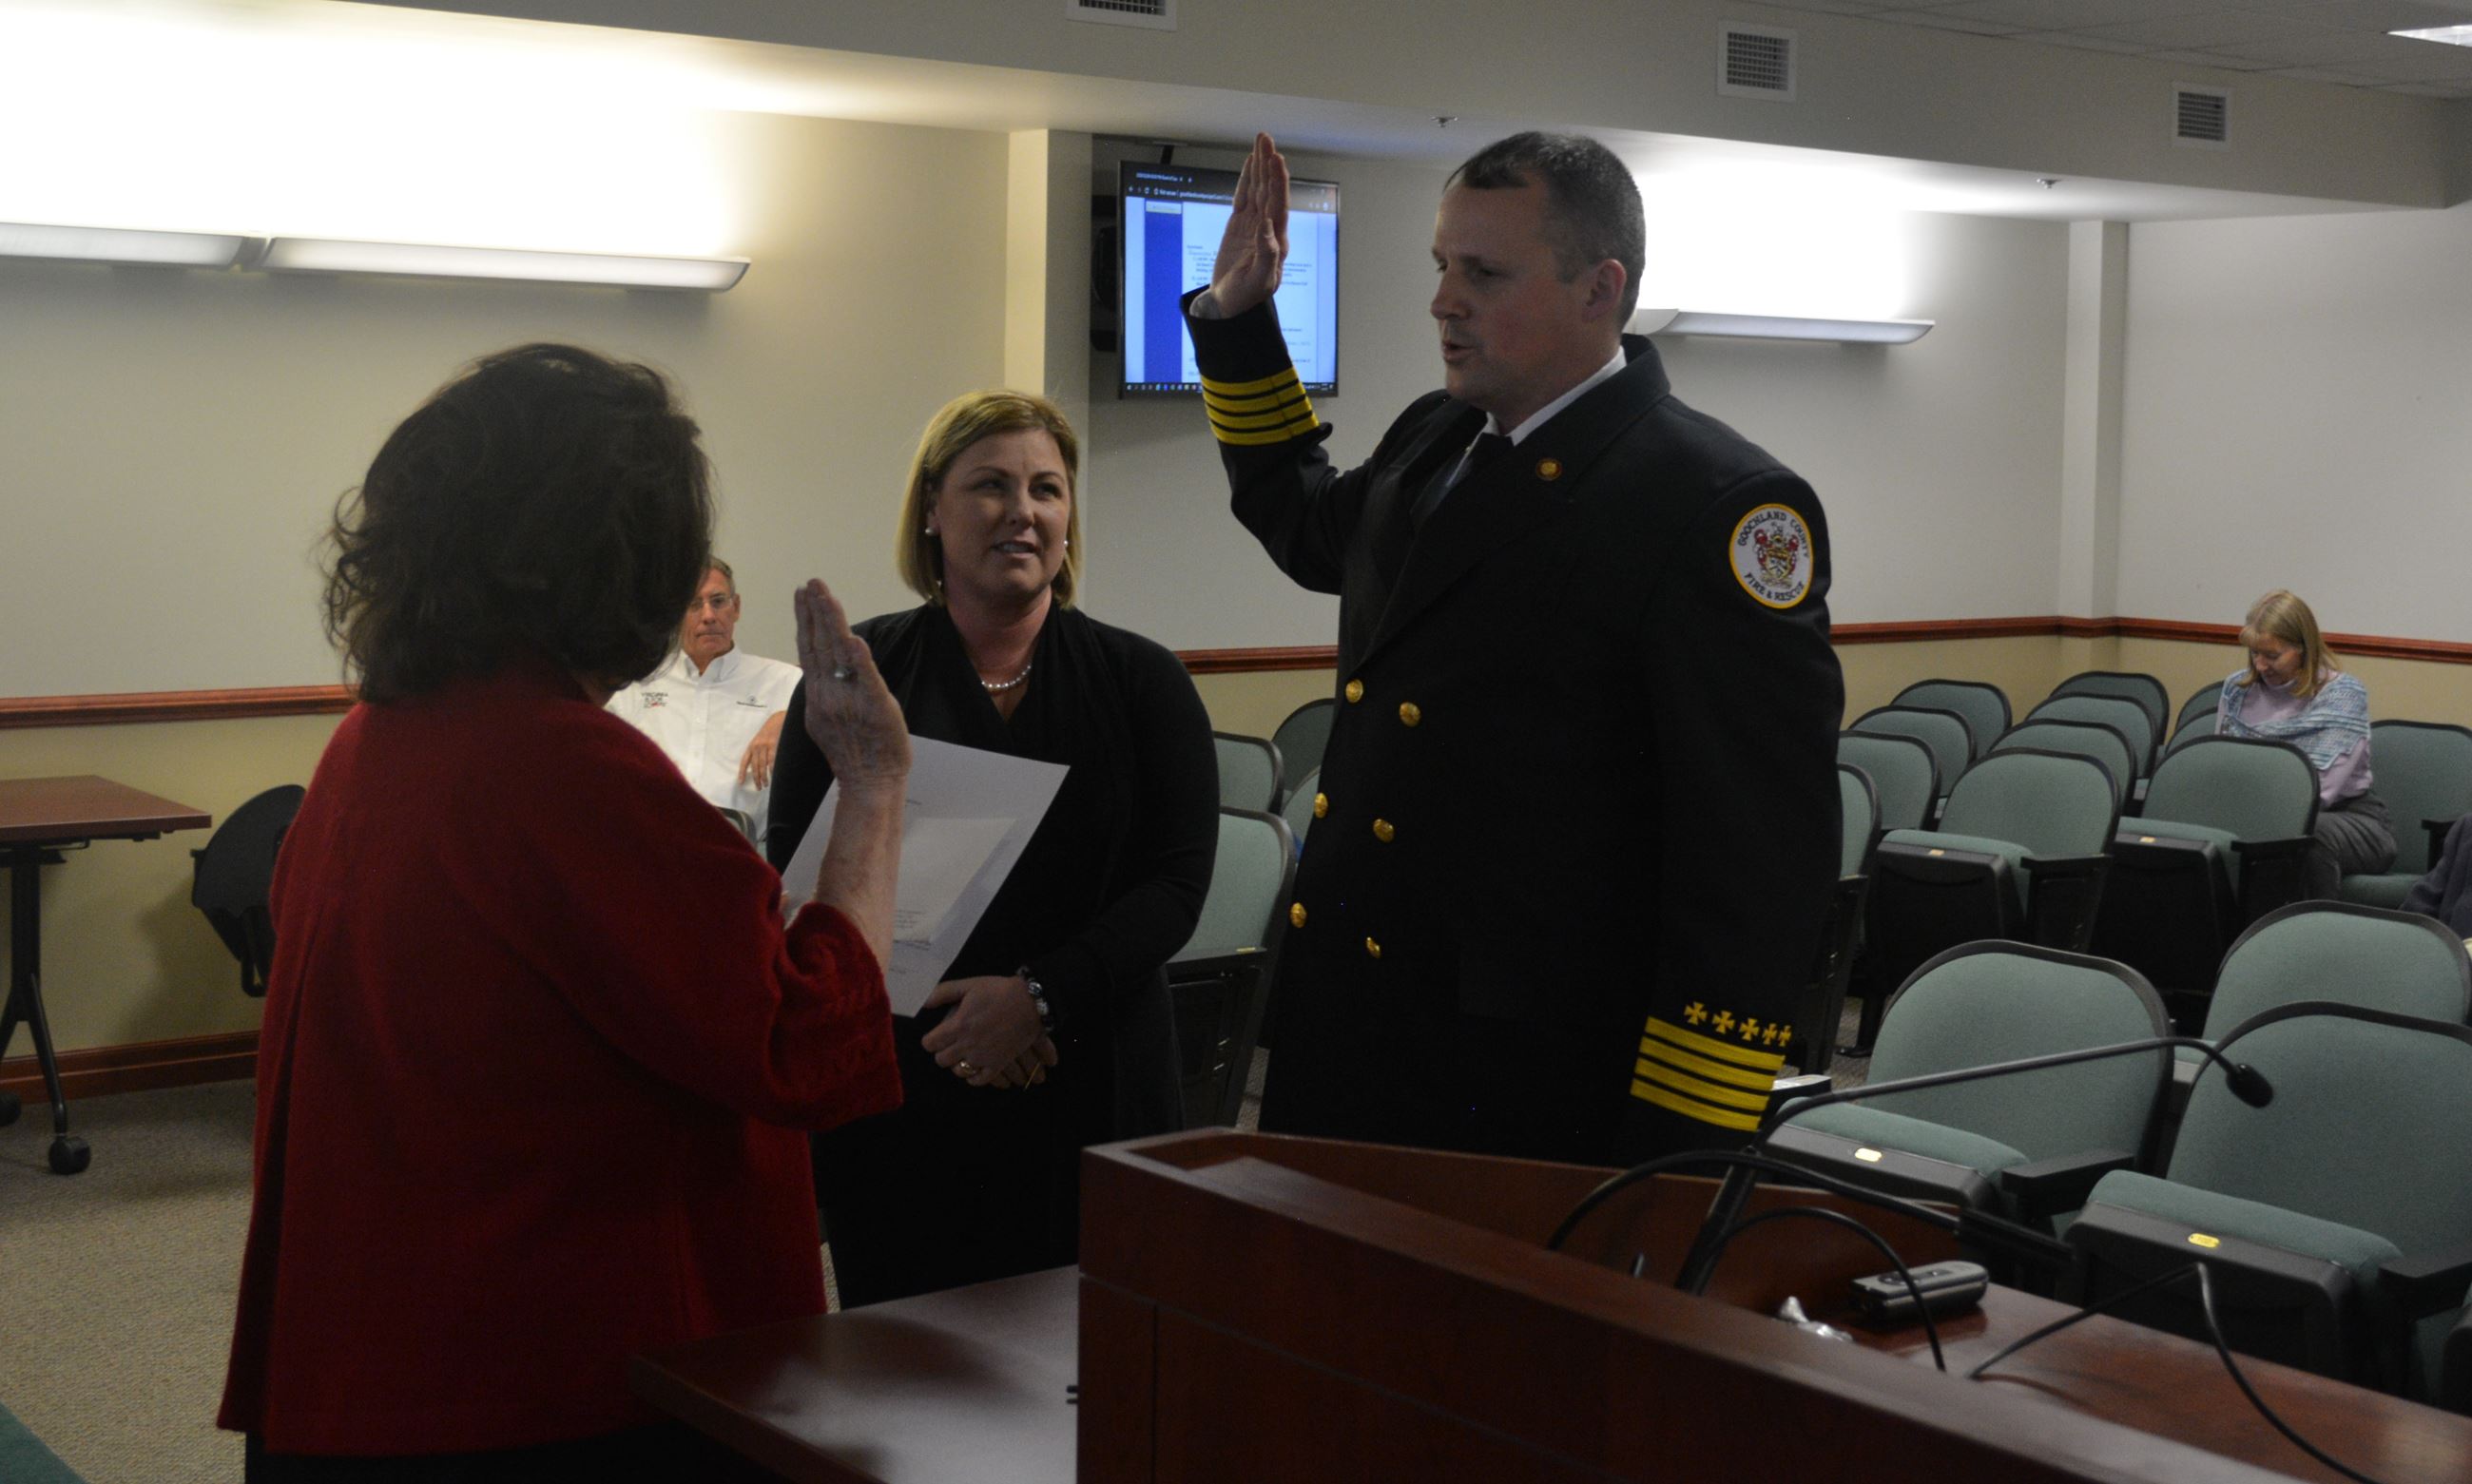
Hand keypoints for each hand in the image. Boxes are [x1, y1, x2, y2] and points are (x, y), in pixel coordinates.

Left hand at [737, 711, 786, 787]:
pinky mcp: (774, 744)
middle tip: (758, 787)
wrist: (778, 720)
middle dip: (756, 778)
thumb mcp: (760, 740)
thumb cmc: (770, 731)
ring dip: (764, 776)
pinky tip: (773, 775)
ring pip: (763, 765)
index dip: (742, 772)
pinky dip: (772, 769)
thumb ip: (758, 752)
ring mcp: (765, 746)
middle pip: (755, 766)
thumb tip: (759, 767)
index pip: (745, 761)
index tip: (740, 782)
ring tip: (766, 784)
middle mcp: (756, 746)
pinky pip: (772, 760)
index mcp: (751, 746)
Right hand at [794, 580, 907, 791]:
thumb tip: (823, 665)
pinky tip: (852, 637)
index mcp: (818, 694)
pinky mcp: (874, 706)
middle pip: (820, 644)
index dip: (806, 620)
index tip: (802, 595)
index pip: (809, 649)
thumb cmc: (855, 752)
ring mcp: (849, 699)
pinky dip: (858, 658)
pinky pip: (864, 678)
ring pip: (837, 653)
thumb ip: (827, 689)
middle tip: (811, 583)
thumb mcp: (829, 718)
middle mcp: (827, 693)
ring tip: (824, 594)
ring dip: (831, 621)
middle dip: (815, 610)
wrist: (870, 782)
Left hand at [920, 975, 1054, 1088]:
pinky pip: (979, 1080)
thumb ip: (943, 993)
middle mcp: (967, 1045)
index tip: (936, 1036)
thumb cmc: (999, 991)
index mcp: (958, 1026)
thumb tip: (923, 1003)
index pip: (930, 1043)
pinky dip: (974, 1077)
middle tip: (950, 1044)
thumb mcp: (969, 985)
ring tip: (962, 1055)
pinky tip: (974, 1069)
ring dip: (957, 1064)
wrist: (1030, 1002)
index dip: (930, 1039)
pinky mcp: (998, 1064)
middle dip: (942, 1052)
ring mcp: (983, 1057)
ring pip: (958, 1071)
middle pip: (941, 1060)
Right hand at [1202, 132, 1286, 319]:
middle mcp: (1268, 228)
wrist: (1230, 305)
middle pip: (1269, 190)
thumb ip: (1267, 254)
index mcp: (1276, 241)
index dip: (1277, 181)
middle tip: (1265, 139)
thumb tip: (1267, 225)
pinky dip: (1247, 179)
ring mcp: (1253, 225)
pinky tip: (1250, 163)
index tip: (1275, 160)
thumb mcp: (1259, 281)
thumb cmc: (1246, 298)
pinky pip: (1244, 196)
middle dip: (1268, 163)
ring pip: (1257, 189)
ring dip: (1259, 165)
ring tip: (1260, 141)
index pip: (1278, 204)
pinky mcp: (1239, 225)